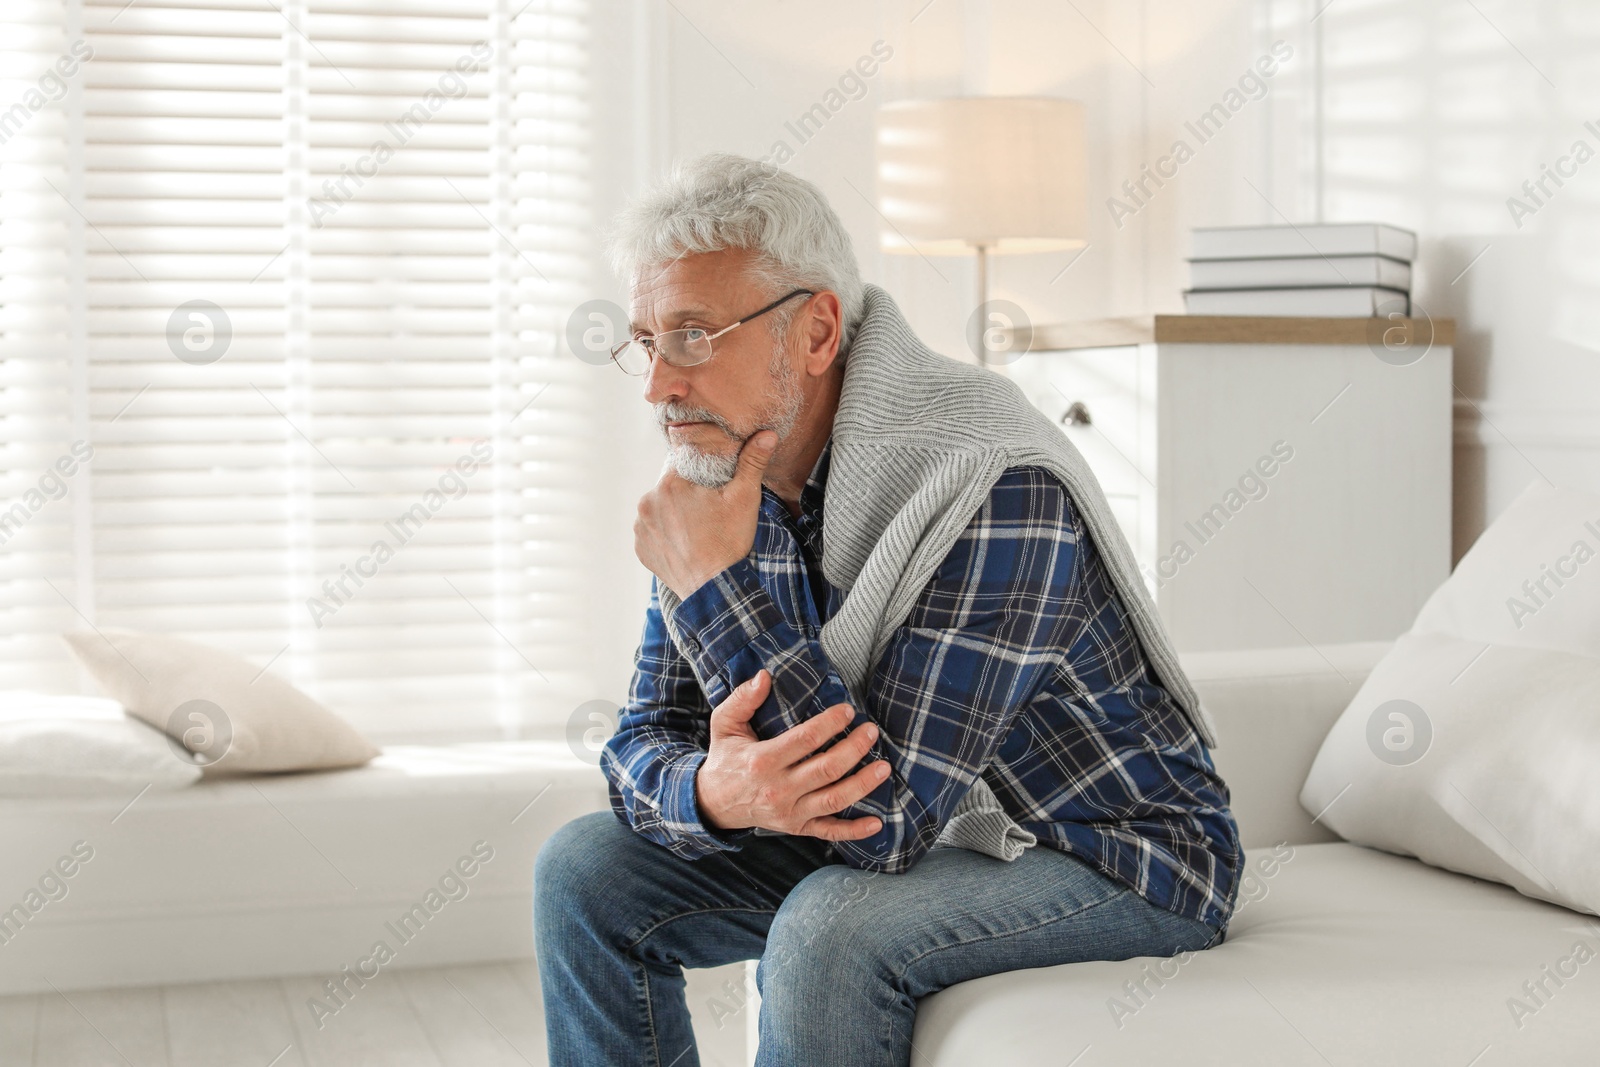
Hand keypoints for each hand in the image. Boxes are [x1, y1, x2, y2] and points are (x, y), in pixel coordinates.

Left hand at [634, 431, 774, 600]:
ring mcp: (640, 526)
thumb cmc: (729, 541)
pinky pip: (652, 531)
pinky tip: (685, 542)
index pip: (682, 461)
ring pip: (659, 507)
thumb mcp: (745, 499)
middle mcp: (647, 500)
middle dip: (686, 492)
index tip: (711, 485)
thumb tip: (767, 434)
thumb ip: (752, 462)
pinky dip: (665, 534)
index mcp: (670, 482)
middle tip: (708, 510)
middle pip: (669, 484)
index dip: (699, 470)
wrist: (713, 589)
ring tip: (697, 527)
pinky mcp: (640, 547)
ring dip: (673, 512)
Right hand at [695, 670, 889, 840]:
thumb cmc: (725, 757)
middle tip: (871, 731)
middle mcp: (778, 789)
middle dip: (854, 749)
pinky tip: (877, 822)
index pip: (805, 740)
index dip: (830, 724)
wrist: (713, 803)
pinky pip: (829, 832)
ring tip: (884, 767)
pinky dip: (854, 831)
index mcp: (762, 761)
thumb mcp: (725, 724)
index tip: (848, 710)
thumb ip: (743, 699)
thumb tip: (765, 676)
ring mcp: (789, 812)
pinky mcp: (796, 827)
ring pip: (834, 800)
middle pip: (826, 769)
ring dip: (863, 785)